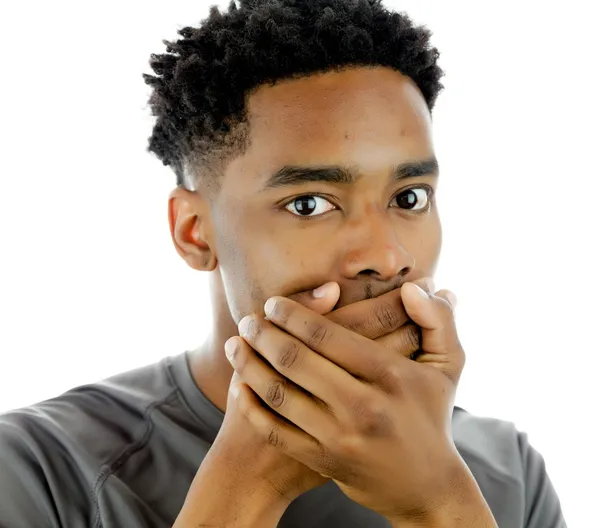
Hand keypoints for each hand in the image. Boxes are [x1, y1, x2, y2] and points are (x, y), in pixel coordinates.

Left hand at [227, 282, 468, 521]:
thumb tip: (413, 286)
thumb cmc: (432, 415)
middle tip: (247, 320)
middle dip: (263, 334)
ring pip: (278, 394)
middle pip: (296, 360)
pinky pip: (275, 431)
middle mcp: (363, 407)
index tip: (272, 303)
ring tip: (236, 345)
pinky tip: (239, 386)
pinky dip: (252, 407)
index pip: (328, 335)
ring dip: (249, 364)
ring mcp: (340, 438)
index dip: (293, 314)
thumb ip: (437, 320)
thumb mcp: (448, 365)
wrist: (427, 486)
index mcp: (390, 375)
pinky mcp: (323, 461)